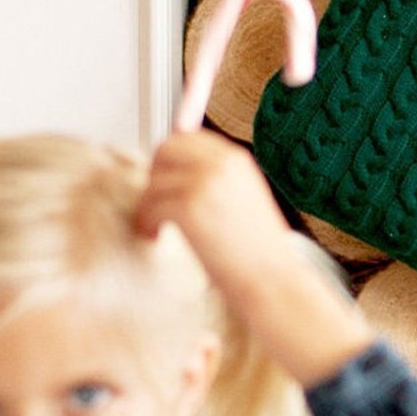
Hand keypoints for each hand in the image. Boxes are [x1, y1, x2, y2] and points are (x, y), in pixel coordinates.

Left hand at [136, 130, 372, 385]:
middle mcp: (222, 164)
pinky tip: (156, 237)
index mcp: (237, 159)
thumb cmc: (256, 249)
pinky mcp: (189, 207)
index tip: (162, 179)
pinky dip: (147, 223)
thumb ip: (214, 178)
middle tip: (158, 203)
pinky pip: (150, 205)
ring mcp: (205, 183)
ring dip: (149, 205)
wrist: (269, 277)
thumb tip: (174, 166)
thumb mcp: (242, 198)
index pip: (187, 138)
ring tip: (158, 226)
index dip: (169, 159)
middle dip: (156, 176)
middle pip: (166, 149)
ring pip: (154, 180)